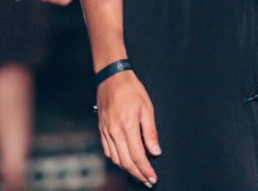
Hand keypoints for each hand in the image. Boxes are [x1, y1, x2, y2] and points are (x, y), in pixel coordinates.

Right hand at [97, 68, 160, 186]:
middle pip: (126, 162)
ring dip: (127, 170)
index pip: (137, 156)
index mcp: (127, 126)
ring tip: (138, 174)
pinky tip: (124, 161)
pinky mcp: (101, 129)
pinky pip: (107, 151)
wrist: (111, 76)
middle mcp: (114, 131)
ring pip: (115, 159)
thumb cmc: (131, 89)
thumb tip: (155, 152)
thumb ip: (150, 132)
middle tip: (148, 181)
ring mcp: (106, 131)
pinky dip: (116, 160)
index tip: (153, 178)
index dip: (145, 170)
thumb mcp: (147, 108)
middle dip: (138, 174)